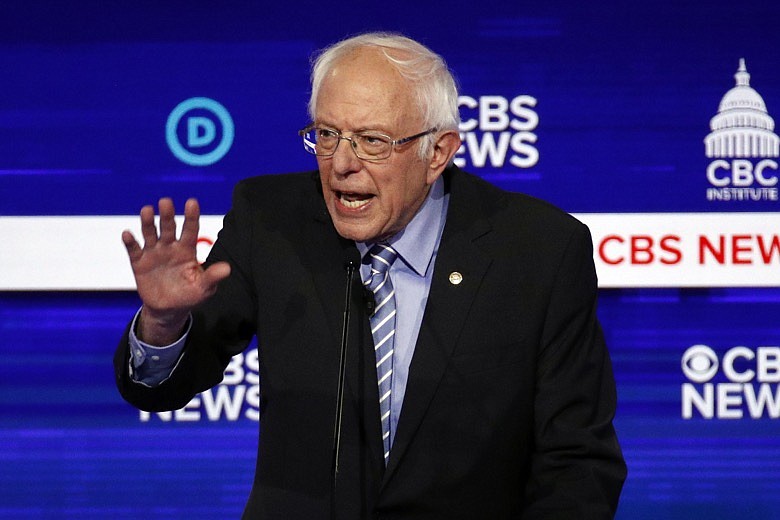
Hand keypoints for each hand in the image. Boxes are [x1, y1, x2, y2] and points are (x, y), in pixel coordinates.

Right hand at [122, 198, 229, 344]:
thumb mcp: (204, 288)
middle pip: (169, 227)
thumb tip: (227, 269)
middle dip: (167, 215)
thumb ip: (212, 277)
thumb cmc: (190, 295)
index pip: (190, 230)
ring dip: (148, 222)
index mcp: (187, 250)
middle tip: (166, 201)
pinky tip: (127, 234)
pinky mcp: (139, 263)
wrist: (169, 309)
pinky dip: (130, 242)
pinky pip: (134, 250)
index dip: (191, 217)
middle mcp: (170, 247)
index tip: (192, 202)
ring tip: (146, 210)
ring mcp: (154, 253)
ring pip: (150, 234)